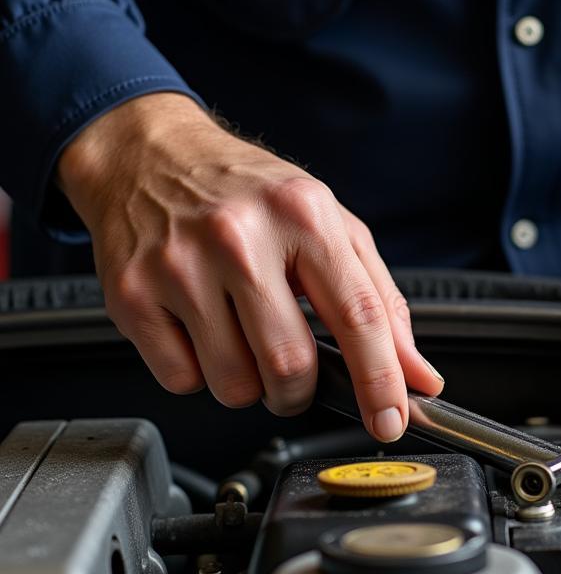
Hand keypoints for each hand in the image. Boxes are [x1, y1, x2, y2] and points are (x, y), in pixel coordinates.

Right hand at [58, 92, 442, 435]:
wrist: (150, 155)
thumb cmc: (248, 194)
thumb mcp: (329, 227)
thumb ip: (381, 301)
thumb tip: (416, 374)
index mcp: (303, 214)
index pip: (357, 316)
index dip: (381, 380)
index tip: (391, 419)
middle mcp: (239, 237)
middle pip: (289, 364)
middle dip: (300, 391)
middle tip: (294, 372)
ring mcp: (180, 266)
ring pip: (233, 384)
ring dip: (249, 383)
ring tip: (241, 334)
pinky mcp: (132, 295)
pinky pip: (181, 380)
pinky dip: (199, 373)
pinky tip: (200, 328)